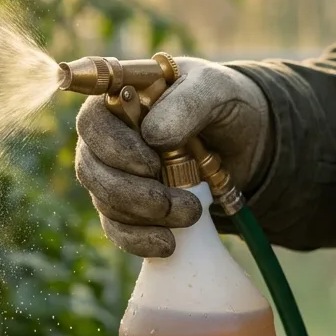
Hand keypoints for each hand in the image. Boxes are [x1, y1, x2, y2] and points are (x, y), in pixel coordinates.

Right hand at [74, 57, 270, 256]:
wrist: (244, 139)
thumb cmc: (223, 102)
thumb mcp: (215, 90)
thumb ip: (186, 102)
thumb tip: (153, 136)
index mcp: (120, 96)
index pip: (91, 121)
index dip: (111, 146)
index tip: (150, 164)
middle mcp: (109, 134)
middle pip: (91, 167)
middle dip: (131, 192)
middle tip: (173, 201)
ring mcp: (115, 170)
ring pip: (104, 200)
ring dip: (143, 217)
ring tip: (190, 214)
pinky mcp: (128, 203)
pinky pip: (117, 227)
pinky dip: (139, 240)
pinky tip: (168, 245)